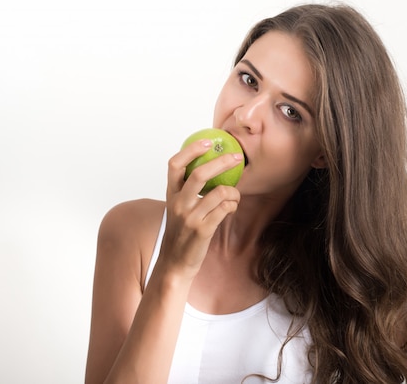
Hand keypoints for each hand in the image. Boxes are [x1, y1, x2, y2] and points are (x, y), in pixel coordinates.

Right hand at [160, 138, 242, 279]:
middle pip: (200, 174)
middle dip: (221, 162)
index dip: (191, 150)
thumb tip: (210, 169)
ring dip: (233, 191)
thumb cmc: (180, 233)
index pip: (175, 164)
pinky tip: (231, 208)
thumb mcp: (177, 209)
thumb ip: (187, 191)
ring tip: (235, 195)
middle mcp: (178, 203)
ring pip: (219, 192)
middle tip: (236, 157)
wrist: (174, 263)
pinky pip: (224, 209)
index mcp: (171, 195)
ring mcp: (190, 217)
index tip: (208, 142)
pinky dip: (232, 205)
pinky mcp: (203, 230)